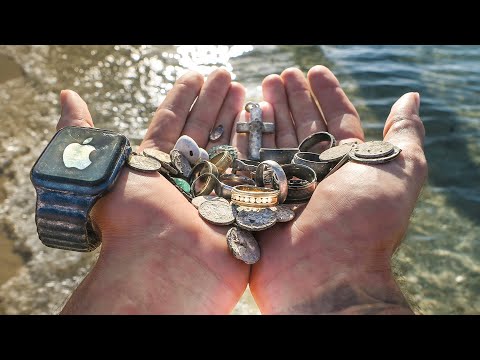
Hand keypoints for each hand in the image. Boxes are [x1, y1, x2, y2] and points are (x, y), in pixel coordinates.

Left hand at [59, 69, 248, 313]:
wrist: (164, 269)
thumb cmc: (131, 221)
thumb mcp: (99, 170)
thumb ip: (82, 133)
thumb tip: (66, 95)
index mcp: (157, 169)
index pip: (172, 123)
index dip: (184, 97)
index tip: (197, 74)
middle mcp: (186, 180)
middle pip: (204, 132)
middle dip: (215, 102)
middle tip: (227, 76)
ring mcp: (215, 194)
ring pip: (229, 148)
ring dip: (237, 119)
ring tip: (247, 91)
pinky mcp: (240, 209)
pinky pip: (252, 173)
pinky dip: (258, 150)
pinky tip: (265, 126)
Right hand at [246, 66, 426, 313]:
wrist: (323, 276)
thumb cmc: (363, 222)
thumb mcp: (397, 172)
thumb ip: (403, 135)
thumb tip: (411, 99)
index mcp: (348, 168)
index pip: (336, 121)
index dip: (326, 94)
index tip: (314, 69)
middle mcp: (317, 177)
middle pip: (303, 128)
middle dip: (293, 99)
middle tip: (281, 74)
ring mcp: (286, 189)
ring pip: (277, 143)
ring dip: (270, 114)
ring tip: (262, 86)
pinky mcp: (259, 201)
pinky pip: (252, 164)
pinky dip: (248, 140)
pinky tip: (244, 117)